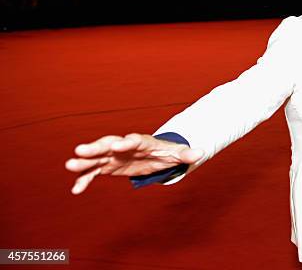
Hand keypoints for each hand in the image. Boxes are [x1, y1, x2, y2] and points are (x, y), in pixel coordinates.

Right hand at [65, 133, 203, 194]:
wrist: (156, 155)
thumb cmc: (167, 152)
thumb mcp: (177, 153)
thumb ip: (186, 154)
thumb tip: (201, 152)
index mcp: (141, 142)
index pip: (133, 140)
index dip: (125, 142)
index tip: (117, 146)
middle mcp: (124, 147)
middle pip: (108, 145)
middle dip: (95, 148)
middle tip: (80, 151)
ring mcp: (114, 156)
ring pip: (97, 157)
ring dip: (84, 162)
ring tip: (69, 166)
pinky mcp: (109, 166)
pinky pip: (94, 172)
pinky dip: (85, 179)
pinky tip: (76, 190)